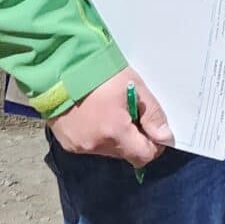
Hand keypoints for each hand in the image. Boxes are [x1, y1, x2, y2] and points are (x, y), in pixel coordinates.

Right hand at [48, 67, 172, 165]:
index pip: (143, 156)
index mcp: (114, 132)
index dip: (153, 145)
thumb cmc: (99, 73)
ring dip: (114, 136)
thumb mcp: (134, 87)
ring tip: (109, 110)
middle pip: (125, 153)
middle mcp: (95, 145)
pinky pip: (90, 145)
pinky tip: (93, 115)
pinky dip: (96, 134)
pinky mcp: (67, 143)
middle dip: (133, 138)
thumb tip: (165, 137)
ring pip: (108, 150)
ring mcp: (78, 146)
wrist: (59, 67)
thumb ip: (152, 114)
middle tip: (130, 112)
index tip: (153, 130)